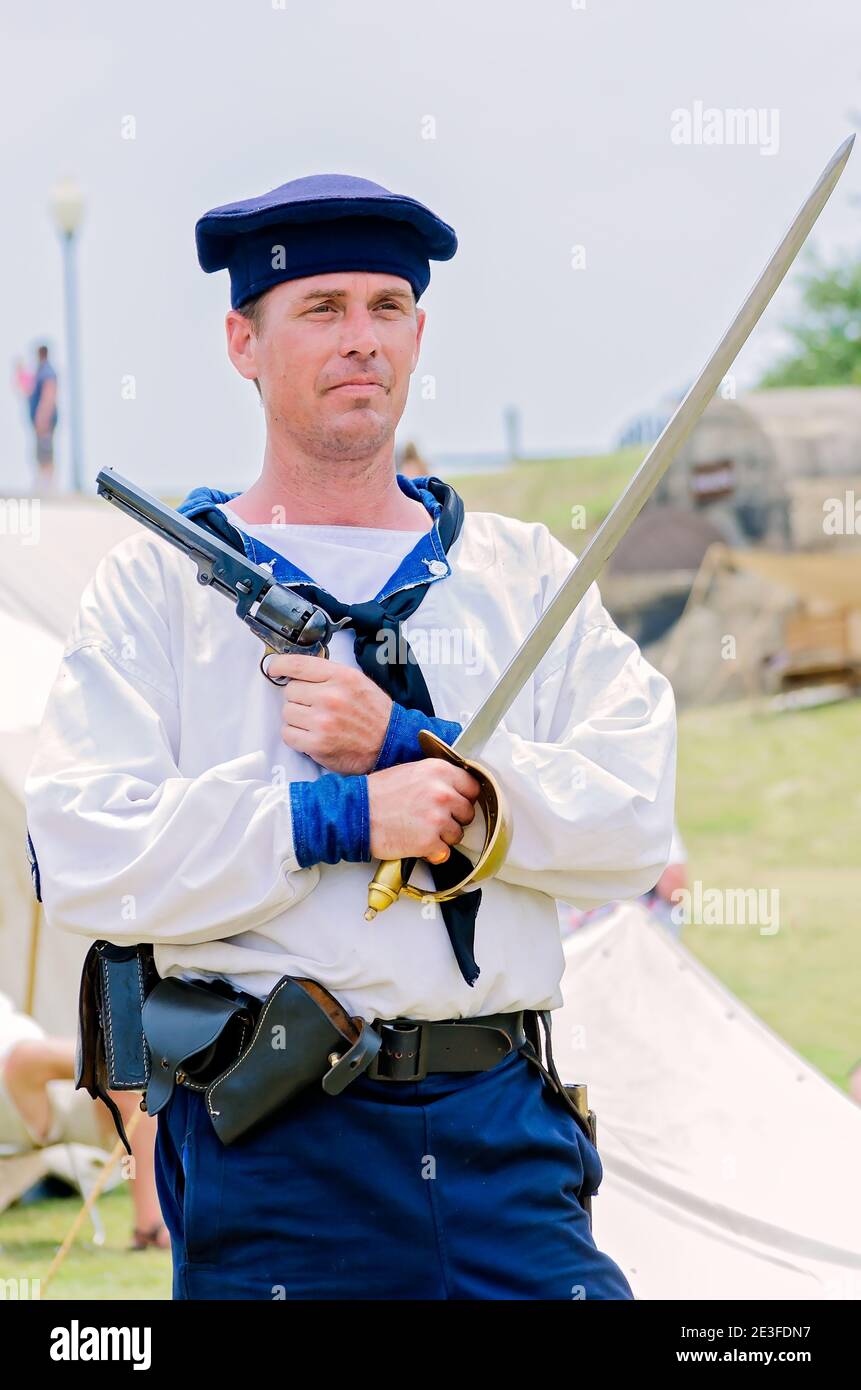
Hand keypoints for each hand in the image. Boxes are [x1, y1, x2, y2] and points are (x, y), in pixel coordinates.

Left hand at [271, 653, 392, 774]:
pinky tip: (312, 735)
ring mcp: (323, 721)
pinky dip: (296, 736)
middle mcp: (331, 696)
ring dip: (297, 718)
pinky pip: (288, 734)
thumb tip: (295, 671)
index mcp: (341, 676)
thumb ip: (328, 674)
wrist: (390, 743)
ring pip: (287, 712)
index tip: (275, 669)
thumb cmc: (373, 713)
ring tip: (317, 722)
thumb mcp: (357, 682)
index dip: (280, 666)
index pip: (298, 664)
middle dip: (299, 698)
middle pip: (290, 690)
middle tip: (315, 707)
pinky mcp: (317, 743)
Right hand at [367, 759, 479, 863]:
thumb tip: (456, 791)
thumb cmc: (378, 794)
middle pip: (468, 813)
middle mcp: (443, 792)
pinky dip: (433, 853)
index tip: (457, 804)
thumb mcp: (412, 771)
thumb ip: (438, 779)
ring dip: (443, 837)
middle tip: (434, 820)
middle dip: (454, 819)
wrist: (355, 813)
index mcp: (439, 770)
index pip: (473, 787)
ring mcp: (437, 818)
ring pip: (457, 835)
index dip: (464, 798)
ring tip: (421, 830)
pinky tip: (418, 843)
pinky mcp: (429, 841)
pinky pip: (445, 852)